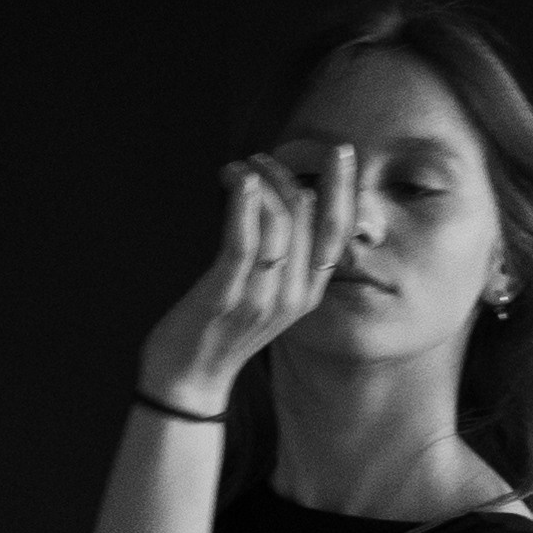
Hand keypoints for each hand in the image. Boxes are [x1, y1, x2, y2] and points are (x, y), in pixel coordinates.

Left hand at [140, 144, 357, 397]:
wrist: (189, 380)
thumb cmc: (221, 329)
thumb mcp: (266, 294)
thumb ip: (285, 255)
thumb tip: (298, 199)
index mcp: (307, 292)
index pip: (338, 232)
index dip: (342, 188)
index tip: (339, 151)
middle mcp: (292, 295)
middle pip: (305, 217)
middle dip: (284, 175)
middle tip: (257, 160)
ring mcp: (260, 298)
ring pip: (278, 223)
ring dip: (259, 182)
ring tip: (238, 169)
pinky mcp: (225, 297)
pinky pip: (242, 242)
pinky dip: (242, 202)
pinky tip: (237, 178)